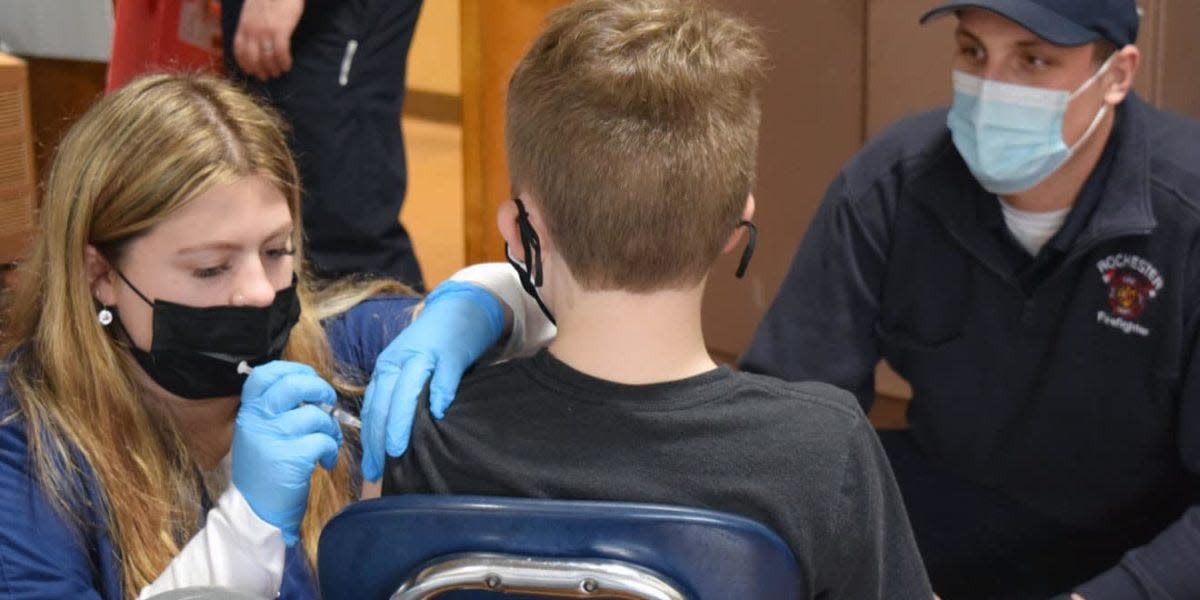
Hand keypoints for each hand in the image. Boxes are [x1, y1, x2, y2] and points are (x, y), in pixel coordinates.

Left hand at [232, 0, 303, 79]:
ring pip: (267, 58)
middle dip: (260, 71)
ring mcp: (265, 32)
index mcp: (243, 26)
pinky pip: (281, 53)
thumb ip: (250, 26)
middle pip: (253, 59)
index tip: (252, 72)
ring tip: (279, 71)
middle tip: (268, 76)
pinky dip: (284, 62)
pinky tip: (287, 65)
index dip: (245, 65)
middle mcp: (252, 31)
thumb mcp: (251, 12)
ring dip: (273, 69)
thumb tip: (252, 41)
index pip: (239, 52)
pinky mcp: (280, 31)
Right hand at [232, 360, 340, 545]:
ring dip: (330, 429)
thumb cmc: (264, 469)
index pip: (265, 374)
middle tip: (327, 402)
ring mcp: (273, 438)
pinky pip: (323, 441)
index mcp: (249, 411)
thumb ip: (277, 410)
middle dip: (320, 389)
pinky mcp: (291, 458)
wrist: (254, 511)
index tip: (309, 378)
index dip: (293, 369)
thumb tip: (311, 389)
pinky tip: (325, 461)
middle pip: (294, 384)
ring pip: (316, 415)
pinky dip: (331, 450)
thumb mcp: (259, 434)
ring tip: (327, 443)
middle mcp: (258, 420)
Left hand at [360, 280, 504, 480]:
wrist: (459, 311)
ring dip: (400, 421)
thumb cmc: (433, 347)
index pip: (372, 407)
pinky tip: (439, 415)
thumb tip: (388, 439)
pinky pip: (444, 377)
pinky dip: (440, 395)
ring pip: (406, 390)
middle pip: (384, 401)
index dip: (369, 439)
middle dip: (378, 437)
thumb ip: (398, 396)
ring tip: (398, 450)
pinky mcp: (451, 354)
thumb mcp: (407, 367)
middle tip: (379, 468)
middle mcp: (400, 361)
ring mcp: (425, 355)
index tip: (369, 468)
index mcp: (386, 367)